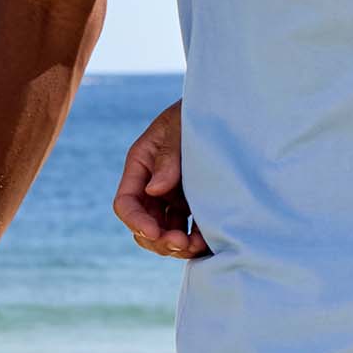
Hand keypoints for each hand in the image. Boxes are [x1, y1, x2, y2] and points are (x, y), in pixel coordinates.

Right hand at [112, 99, 206, 258]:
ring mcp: (173, 194)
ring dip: (177, 245)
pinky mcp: (195, 200)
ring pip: (166, 231)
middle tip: (182, 244)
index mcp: (141, 165)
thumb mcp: (180, 128)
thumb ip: (169, 157)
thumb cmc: (198, 112)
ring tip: (198, 246)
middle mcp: (153, 184)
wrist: (226, 106)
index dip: (137, 222)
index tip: (156, 233)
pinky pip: (189, 226)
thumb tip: (155, 190)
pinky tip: (210, 241)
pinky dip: (196, 238)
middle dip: (159, 240)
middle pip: (144, 224)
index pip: (126, 202)